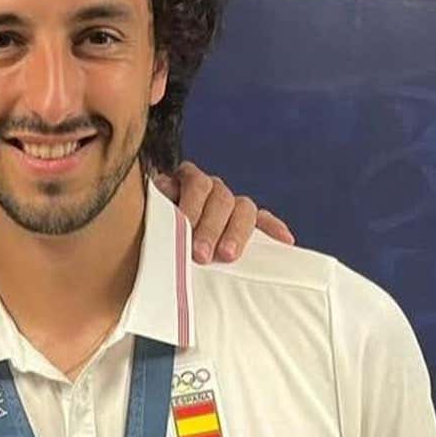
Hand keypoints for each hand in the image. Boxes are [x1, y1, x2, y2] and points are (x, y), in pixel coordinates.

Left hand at [152, 161, 293, 263]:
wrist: (161, 241)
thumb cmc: (154, 229)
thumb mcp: (150, 216)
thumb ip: (155, 212)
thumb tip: (152, 212)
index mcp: (185, 181)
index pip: (195, 183)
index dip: (191, 205)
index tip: (183, 230)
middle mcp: (211, 188)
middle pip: (220, 197)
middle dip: (210, 227)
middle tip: (201, 254)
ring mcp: (231, 204)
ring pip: (243, 207)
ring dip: (236, 232)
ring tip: (228, 256)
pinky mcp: (250, 221)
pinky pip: (265, 221)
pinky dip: (274, 229)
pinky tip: (284, 241)